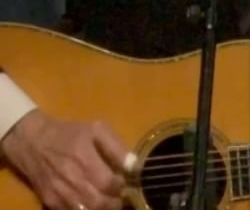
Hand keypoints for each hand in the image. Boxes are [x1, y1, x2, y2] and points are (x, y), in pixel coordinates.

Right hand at [1, 109, 131, 209]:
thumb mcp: (96, 129)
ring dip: (103, 209)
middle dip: (116, 202)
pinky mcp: (50, 203)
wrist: (33, 142)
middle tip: (125, 196)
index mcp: (84, 159)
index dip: (123, 186)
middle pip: (100, 202)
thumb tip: (134, 164)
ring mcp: (60, 195)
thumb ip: (115, 147)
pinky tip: (95, 204)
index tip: (131, 182)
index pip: (110, 183)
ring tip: (112, 201)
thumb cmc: (69, 133)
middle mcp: (72, 180)